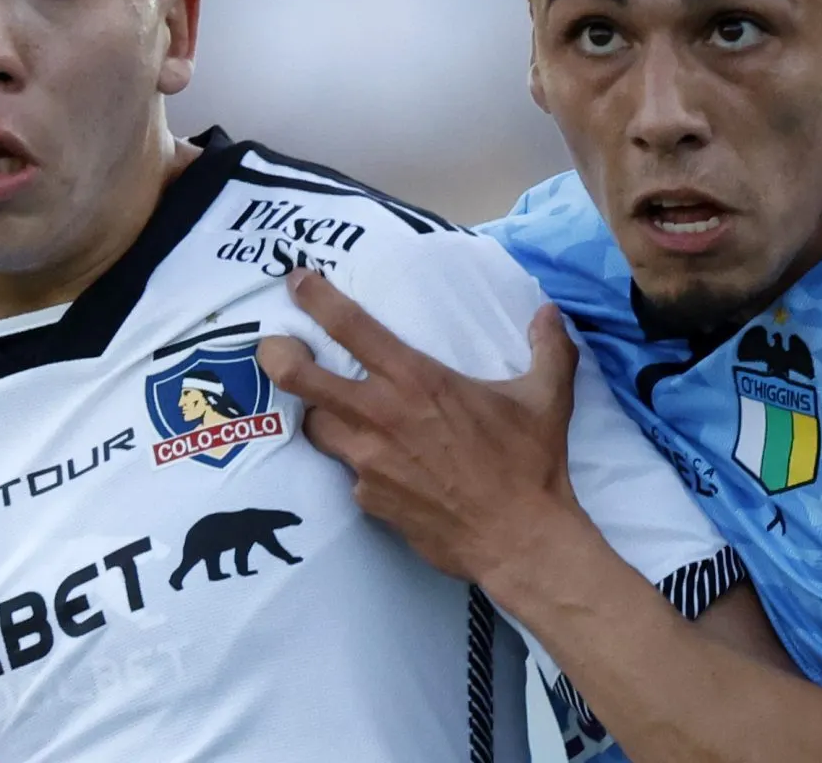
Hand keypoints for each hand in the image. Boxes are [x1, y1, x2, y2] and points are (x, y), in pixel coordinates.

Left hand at [256, 268, 584, 583]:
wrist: (519, 539)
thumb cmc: (529, 463)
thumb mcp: (546, 398)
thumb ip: (548, 348)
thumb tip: (550, 312)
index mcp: (417, 380)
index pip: (352, 327)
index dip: (316, 298)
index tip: (295, 282)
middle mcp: (381, 415)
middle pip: (301, 379)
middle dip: (277, 357)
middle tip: (272, 347)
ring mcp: (368, 462)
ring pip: (316, 427)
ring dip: (319, 414)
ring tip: (329, 408)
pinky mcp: (369, 501)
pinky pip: (349, 473)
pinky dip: (357, 464)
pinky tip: (380, 467)